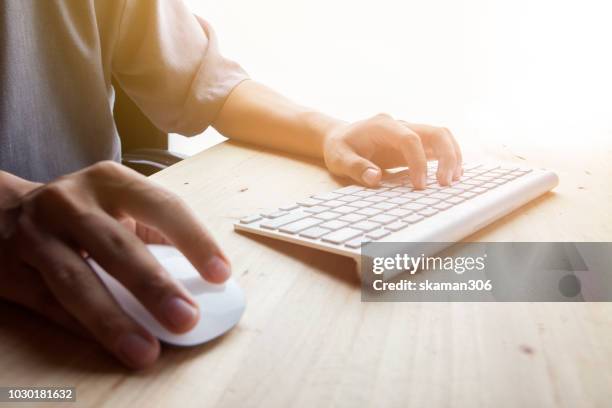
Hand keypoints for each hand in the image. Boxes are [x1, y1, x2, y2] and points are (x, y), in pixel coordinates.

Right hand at [0, 162, 230, 368]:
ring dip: (113, 319)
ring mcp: (36, 234)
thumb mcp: (119, 204)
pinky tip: (108, 345)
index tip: (220, 275)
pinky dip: (81, 328)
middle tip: (186, 319)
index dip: (194, 240)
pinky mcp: (11, 268)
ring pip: (75, 281)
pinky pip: (48, 304)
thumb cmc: (85, 211)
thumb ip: (156, 234)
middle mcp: (71, 202)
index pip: (162, 206)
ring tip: (145, 350)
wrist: (8, 210)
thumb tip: (203, 285)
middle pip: (117, 246)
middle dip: (154, 286)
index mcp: (111, 181)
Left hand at [323, 113, 462, 188]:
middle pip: (435, 132)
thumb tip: (375, 178)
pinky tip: (451, 176)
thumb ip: (356, 167)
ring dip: (452, 156)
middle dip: (447, 156)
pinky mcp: (414, 142)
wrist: (340, 138)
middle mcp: (400, 125)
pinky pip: (437, 146)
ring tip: (453, 182)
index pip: (410, 138)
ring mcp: (409, 132)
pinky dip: (448, 159)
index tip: (419, 186)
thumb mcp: (339, 159)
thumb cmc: (339, 148)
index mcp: (382, 125)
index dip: (418, 162)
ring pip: (442, 136)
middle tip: (446, 184)